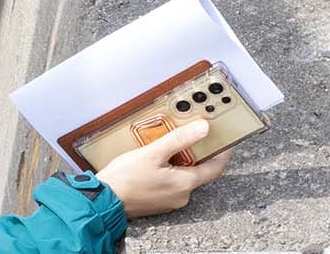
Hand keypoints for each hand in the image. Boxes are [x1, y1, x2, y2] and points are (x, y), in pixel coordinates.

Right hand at [97, 119, 229, 218]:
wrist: (103, 200)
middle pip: (199, 170)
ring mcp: (169, 200)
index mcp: (184, 184)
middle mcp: (180, 195)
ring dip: (180, 160)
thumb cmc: (125, 179)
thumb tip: (203, 128)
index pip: (215, 168)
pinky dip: (170, 169)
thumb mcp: (154, 152)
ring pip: (183, 175)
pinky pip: (171, 182)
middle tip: (191, 135)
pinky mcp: (158, 200)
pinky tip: (157, 160)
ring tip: (168, 145)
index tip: (227, 141)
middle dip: (196, 153)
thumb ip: (180, 139)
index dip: (223, 153)